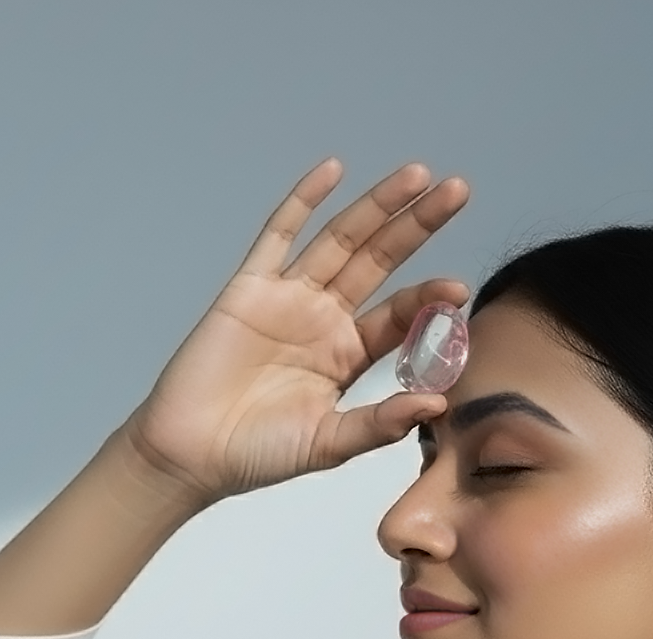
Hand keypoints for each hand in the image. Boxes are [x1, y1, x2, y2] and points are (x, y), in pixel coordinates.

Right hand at [120, 158, 469, 505]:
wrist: (193, 453)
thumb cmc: (259, 454)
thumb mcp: (328, 444)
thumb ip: (379, 424)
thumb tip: (437, 405)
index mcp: (349, 355)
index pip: (398, 315)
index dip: (428, 298)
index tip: (458, 289)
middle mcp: (325, 319)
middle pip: (380, 261)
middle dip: (418, 226)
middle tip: (458, 191)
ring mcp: (288, 298)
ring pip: (340, 239)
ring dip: (377, 206)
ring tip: (417, 175)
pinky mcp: (249, 287)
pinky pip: (277, 235)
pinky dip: (303, 202)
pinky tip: (333, 170)